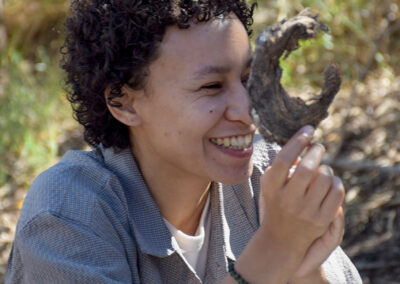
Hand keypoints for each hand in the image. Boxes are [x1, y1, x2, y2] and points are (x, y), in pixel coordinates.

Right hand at [232, 126, 344, 283]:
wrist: (281, 239)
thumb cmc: (276, 204)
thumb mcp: (270, 185)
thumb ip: (282, 164)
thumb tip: (301, 143)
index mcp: (272, 188)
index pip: (284, 158)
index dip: (298, 140)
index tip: (308, 129)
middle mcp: (288, 200)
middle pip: (308, 167)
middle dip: (316, 151)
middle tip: (318, 147)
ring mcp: (306, 211)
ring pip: (325, 177)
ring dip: (326, 168)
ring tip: (322, 169)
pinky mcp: (322, 220)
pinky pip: (337, 191)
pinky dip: (335, 182)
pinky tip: (329, 182)